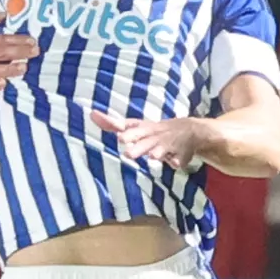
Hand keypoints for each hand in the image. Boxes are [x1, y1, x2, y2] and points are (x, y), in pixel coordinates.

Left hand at [92, 109, 206, 170]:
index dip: (127, 133)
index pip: (132, 130)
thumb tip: (91, 114)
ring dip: (157, 152)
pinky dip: (177, 161)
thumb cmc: (153, 130)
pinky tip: (175, 163)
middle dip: (138, 146)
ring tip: (153, 155)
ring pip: (161, 150)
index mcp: (143, 129)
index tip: (120, 137)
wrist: (188, 130)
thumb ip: (113, 123)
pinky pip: (178, 158)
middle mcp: (154, 136)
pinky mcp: (180, 154)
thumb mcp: (135, 125)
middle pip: (145, 142)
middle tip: (128, 152)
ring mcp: (167, 145)